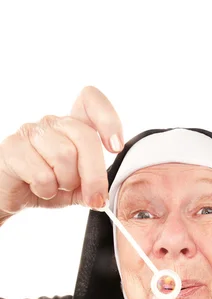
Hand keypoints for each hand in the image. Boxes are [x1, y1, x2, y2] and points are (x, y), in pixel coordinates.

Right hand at [0, 86, 123, 217]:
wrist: (9, 196)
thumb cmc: (43, 186)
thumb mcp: (76, 189)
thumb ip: (93, 186)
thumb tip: (103, 194)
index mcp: (71, 127)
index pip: (90, 100)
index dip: (108, 119)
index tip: (115, 147)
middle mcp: (52, 123)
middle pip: (85, 138)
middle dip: (94, 175)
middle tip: (93, 198)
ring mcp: (30, 132)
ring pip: (64, 155)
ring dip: (64, 182)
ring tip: (54, 187)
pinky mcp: (13, 147)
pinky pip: (42, 173)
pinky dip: (46, 190)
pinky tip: (38, 189)